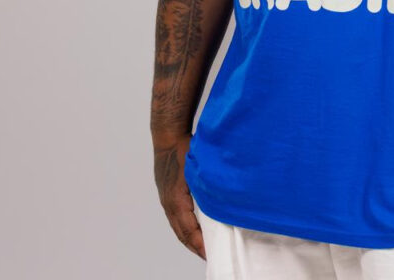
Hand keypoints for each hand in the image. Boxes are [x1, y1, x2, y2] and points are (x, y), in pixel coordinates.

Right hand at [153, 137, 204, 258]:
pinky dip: (184, 228)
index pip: (187, 228)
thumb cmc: (185, 149)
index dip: (198, 243)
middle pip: (180, 232)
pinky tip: (194, 231)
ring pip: (177, 226)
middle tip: (208, 256)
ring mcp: (166, 199)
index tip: (209, 253)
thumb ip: (210, 184)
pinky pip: (175, 218)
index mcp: (177, 199)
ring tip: (202, 248)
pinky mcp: (167, 195)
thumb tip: (226, 197)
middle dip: (194, 246)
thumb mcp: (199, 167)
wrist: (168, 137)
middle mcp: (169, 202)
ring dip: (188, 239)